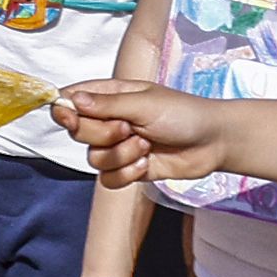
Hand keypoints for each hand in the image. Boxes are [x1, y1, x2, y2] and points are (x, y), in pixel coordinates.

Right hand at [54, 79, 235, 189]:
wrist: (213, 142)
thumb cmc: (183, 113)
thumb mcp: (144, 103)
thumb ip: (106, 104)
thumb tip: (71, 100)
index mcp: (109, 97)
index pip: (70, 101)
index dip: (64, 110)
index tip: (69, 117)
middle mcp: (108, 121)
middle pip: (78, 132)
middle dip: (103, 134)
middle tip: (129, 128)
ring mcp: (118, 146)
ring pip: (93, 158)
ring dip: (121, 155)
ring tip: (146, 146)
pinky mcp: (128, 169)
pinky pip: (108, 179)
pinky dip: (126, 174)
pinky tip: (146, 164)